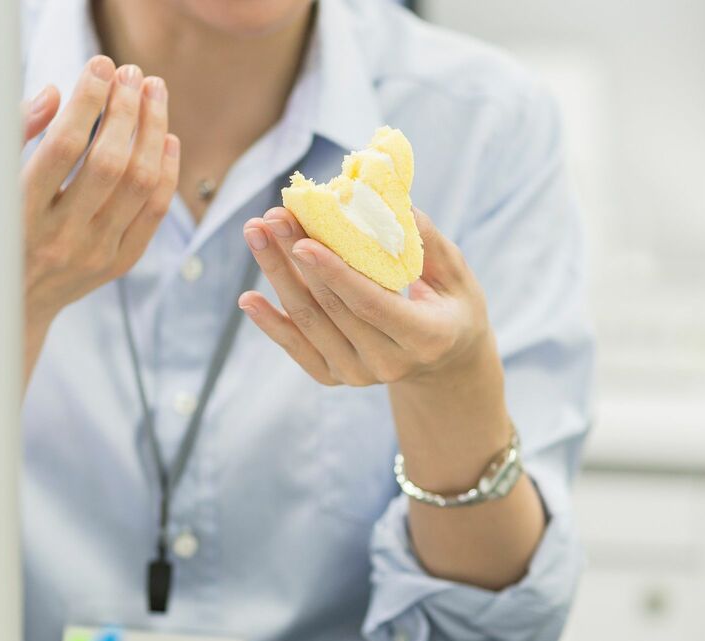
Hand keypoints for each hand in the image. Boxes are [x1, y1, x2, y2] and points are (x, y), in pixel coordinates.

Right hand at [20, 56, 179, 380]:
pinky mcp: (118, 263)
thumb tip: (56, 94)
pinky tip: (167, 137)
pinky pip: (153, 212)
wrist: (10, 305)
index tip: (100, 65)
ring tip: (154, 92)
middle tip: (133, 73)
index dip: (87, 101)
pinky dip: (166, 170)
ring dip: (153, 130)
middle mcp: (61, 237)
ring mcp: (94, 253)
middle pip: (110, 163)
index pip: (63, 147)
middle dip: (126, 110)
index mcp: (22, 214)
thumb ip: (18, 136)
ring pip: (140, 184)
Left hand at [238, 208, 495, 387]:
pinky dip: (270, 324)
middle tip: (272, 218)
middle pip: (331, 309)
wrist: (443, 363)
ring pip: (308, 323)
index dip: (335, 274)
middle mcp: (388, 364)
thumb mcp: (456, 276)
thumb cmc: (452, 307)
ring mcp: (358, 375)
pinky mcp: (335, 378)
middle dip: (295, 261)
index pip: (371, 305)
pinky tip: (248, 297)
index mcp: (424, 338)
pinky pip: (297, 348)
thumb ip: (426, 242)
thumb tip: (391, 198)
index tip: (303, 241)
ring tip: (256, 234)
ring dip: (276, 276)